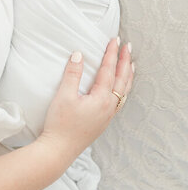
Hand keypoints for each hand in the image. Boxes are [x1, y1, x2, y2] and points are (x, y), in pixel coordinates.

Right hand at [38, 39, 133, 160]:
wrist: (59, 150)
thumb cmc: (60, 124)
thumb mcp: (64, 95)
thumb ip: (73, 74)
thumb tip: (79, 55)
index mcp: (101, 99)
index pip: (109, 70)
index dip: (111, 53)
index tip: (115, 40)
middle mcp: (109, 107)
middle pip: (122, 79)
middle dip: (125, 61)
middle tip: (127, 46)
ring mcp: (108, 115)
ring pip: (124, 91)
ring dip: (127, 74)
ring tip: (130, 63)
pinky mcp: (103, 121)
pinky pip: (120, 100)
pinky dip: (124, 88)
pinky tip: (120, 87)